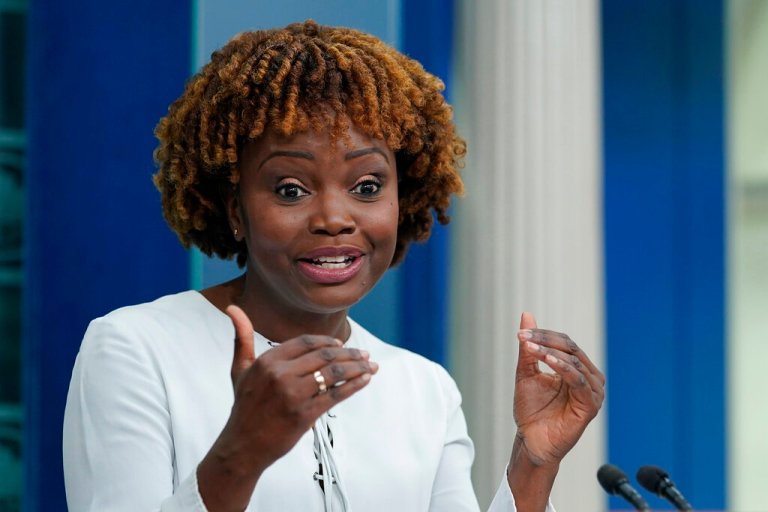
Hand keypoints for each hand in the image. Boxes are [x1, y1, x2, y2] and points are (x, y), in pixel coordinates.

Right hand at [225, 305, 377, 463]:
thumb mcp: (239, 369)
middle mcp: (280, 374)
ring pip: (333, 373)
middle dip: (350, 353)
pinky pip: (336, 394)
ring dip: (357, 367)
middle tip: (365, 354)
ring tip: (371, 366)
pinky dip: (354, 385)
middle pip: (324, 356)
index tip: (342, 345)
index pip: (307, 342)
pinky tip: (365, 380)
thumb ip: (241, 338)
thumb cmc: (244, 406)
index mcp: (267, 360)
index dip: (328, 342)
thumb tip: (232, 307)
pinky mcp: (304, 414)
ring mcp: (293, 394)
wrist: (243, 446)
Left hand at [513, 311, 604, 465]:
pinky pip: (577, 380)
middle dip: (545, 340)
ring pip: (574, 361)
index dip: (542, 335)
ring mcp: (592, 391)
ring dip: (550, 351)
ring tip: (530, 347)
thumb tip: (527, 315)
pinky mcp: (591, 405)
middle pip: (570, 348)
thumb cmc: (531, 410)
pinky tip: (545, 360)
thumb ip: (529, 347)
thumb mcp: (527, 372)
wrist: (531, 440)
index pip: (565, 342)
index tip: (519, 333)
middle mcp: (589, 378)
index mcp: (577, 369)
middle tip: (522, 337)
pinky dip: (561, 367)